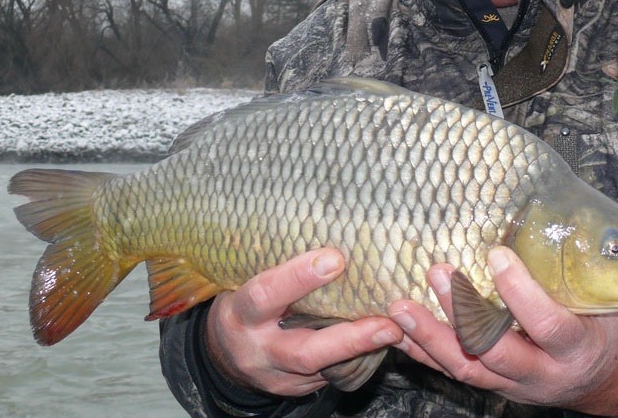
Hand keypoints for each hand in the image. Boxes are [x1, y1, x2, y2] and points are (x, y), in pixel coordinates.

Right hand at [205, 248, 403, 396]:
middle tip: (388, 322)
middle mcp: (257, 350)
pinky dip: (356, 358)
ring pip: (321, 369)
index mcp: (240, 314)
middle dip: (349, 338)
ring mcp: (276, 377)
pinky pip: (328, 376)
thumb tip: (327, 227)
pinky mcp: (294, 390)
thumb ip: (276, 265)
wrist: (222, 354)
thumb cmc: (243, 302)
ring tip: (395, 331)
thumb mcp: (246, 281)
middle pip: (304, 351)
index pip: (265, 295)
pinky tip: (380, 341)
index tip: (335, 259)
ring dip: (361, 350)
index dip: (298, 278)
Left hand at [387, 247, 617, 416]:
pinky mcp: (496, 388)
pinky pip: (455, 373)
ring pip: (467, 368)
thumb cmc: (605, 328)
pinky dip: (424, 353)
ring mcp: (516, 386)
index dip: (519, 292)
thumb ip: (569, 272)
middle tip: (436, 273)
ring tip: (400, 306)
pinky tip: (400, 331)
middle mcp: (543, 373)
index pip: (546, 324)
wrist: (609, 381)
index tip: (497, 254)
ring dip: (430, 336)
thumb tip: (539, 212)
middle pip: (495, 352)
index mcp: (576, 347)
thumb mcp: (599, 301)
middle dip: (461, 314)